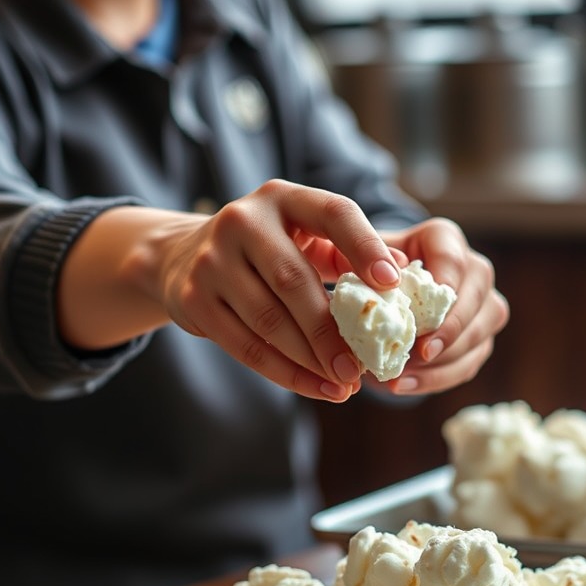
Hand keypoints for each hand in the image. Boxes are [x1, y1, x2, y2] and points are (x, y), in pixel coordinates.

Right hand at [154, 179, 405, 401]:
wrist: (180, 257)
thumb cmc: (265, 251)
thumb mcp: (303, 237)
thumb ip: (347, 252)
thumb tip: (404, 273)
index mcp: (283, 197)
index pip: (333, 213)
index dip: (365, 246)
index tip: (393, 282)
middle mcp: (243, 221)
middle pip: (294, 280)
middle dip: (331, 329)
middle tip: (363, 366)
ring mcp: (212, 261)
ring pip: (269, 320)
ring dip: (311, 359)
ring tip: (344, 385)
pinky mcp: (194, 300)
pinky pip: (245, 346)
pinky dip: (285, 373)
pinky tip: (315, 387)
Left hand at [377, 217, 507, 395]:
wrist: (382, 288)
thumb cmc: (369, 269)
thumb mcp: (362, 258)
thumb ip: (369, 262)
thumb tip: (384, 275)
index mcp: (444, 240)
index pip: (453, 260)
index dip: (443, 287)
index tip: (423, 315)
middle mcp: (473, 271)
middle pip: (477, 300)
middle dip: (450, 330)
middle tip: (420, 353)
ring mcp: (482, 306)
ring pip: (478, 336)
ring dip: (442, 361)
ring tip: (401, 376)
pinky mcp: (479, 339)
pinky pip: (467, 364)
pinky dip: (436, 379)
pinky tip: (403, 385)